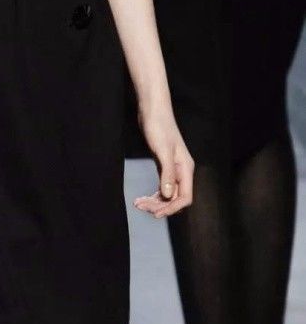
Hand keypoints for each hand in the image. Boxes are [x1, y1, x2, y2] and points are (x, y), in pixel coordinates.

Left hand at [133, 103, 193, 217]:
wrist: (152, 110)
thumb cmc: (159, 126)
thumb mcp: (162, 151)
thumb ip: (167, 173)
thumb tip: (169, 196)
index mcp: (185, 168)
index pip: (185, 197)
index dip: (172, 208)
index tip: (155, 213)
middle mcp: (181, 170)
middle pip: (175, 198)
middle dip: (160, 206)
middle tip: (141, 207)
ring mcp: (172, 168)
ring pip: (168, 193)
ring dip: (155, 201)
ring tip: (138, 204)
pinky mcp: (163, 164)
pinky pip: (162, 186)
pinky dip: (153, 194)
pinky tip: (142, 197)